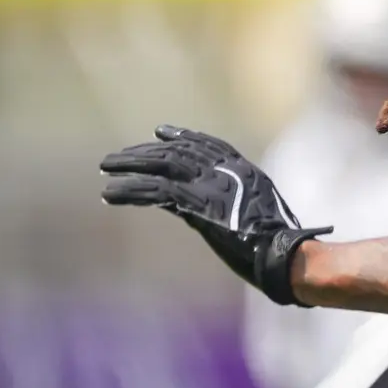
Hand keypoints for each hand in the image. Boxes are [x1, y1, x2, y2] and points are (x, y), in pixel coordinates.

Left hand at [100, 123, 331, 302]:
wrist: (282, 255)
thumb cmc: (278, 246)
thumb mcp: (260, 215)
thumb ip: (236, 205)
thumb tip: (211, 211)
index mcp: (245, 172)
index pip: (210, 145)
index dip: (184, 137)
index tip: (160, 133)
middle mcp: (226, 171)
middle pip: (178, 151)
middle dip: (146, 152)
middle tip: (119, 157)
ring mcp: (211, 184)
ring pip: (162, 165)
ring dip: (130, 166)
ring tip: (105, 168)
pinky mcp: (195, 202)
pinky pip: (154, 192)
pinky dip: (129, 191)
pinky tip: (110, 194)